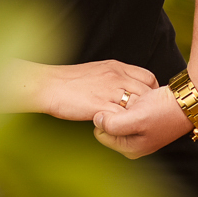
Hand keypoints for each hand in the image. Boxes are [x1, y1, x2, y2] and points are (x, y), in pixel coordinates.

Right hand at [5, 59, 156, 120]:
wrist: (47, 85)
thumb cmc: (66, 81)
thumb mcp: (95, 70)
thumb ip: (112, 77)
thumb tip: (123, 86)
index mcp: (115, 67)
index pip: (147, 77)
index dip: (151, 91)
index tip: (147, 102)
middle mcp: (116, 76)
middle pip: (148, 92)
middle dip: (149, 106)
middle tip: (145, 117)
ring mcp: (110, 91)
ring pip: (139, 105)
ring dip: (139, 116)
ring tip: (134, 125)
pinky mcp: (102, 106)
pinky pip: (124, 118)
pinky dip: (126, 125)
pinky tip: (121, 130)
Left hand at [92, 86, 193, 158]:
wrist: (187, 101)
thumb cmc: (163, 110)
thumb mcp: (137, 119)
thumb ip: (113, 124)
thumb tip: (97, 121)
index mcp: (129, 148)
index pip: (100, 133)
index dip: (105, 118)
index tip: (120, 108)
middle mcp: (132, 144)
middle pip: (107, 126)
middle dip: (113, 113)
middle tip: (128, 104)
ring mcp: (138, 133)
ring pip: (115, 117)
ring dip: (120, 108)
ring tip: (135, 102)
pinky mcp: (142, 122)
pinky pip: (125, 112)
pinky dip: (128, 104)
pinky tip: (138, 99)